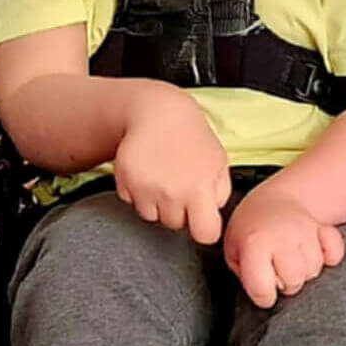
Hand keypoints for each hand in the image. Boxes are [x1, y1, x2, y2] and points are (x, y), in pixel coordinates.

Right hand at [112, 84, 232, 243]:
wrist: (157, 111)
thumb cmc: (190, 134)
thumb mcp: (218, 161)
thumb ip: (220, 192)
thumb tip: (213, 214)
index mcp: (200, 189)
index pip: (205, 234)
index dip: (204, 227)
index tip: (201, 218)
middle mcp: (172, 193)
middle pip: (175, 225)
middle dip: (178, 210)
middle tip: (179, 183)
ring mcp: (146, 188)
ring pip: (151, 216)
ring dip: (156, 203)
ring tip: (162, 176)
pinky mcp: (125, 182)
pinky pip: (130, 201)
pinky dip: (136, 192)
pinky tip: (146, 171)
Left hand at [224, 182, 345, 309]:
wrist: (273, 201)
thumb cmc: (251, 230)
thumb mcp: (233, 251)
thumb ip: (244, 274)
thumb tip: (263, 292)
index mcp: (255, 243)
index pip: (262, 289)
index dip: (262, 295)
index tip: (261, 288)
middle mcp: (282, 236)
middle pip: (294, 281)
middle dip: (286, 283)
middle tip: (278, 271)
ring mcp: (306, 231)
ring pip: (314, 270)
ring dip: (304, 271)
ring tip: (291, 260)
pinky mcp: (324, 229)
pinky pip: (335, 253)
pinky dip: (328, 257)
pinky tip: (314, 252)